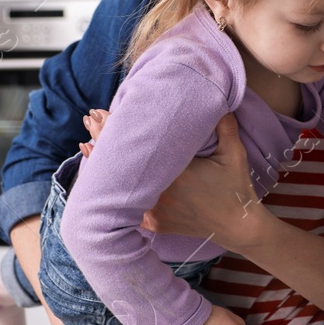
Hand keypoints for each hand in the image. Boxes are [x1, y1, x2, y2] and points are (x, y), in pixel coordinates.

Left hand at [77, 110, 266, 245]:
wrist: (238, 226)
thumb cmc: (236, 188)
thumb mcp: (234, 153)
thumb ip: (225, 125)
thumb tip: (220, 97)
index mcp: (176, 172)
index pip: (136, 145)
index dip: (115, 127)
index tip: (100, 112)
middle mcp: (160, 193)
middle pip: (122, 162)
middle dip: (102, 139)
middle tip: (88, 120)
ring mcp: (154, 211)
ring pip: (120, 187)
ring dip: (103, 165)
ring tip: (85, 144)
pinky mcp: (154, 224)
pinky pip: (127, 208)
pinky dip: (112, 192)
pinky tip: (98, 182)